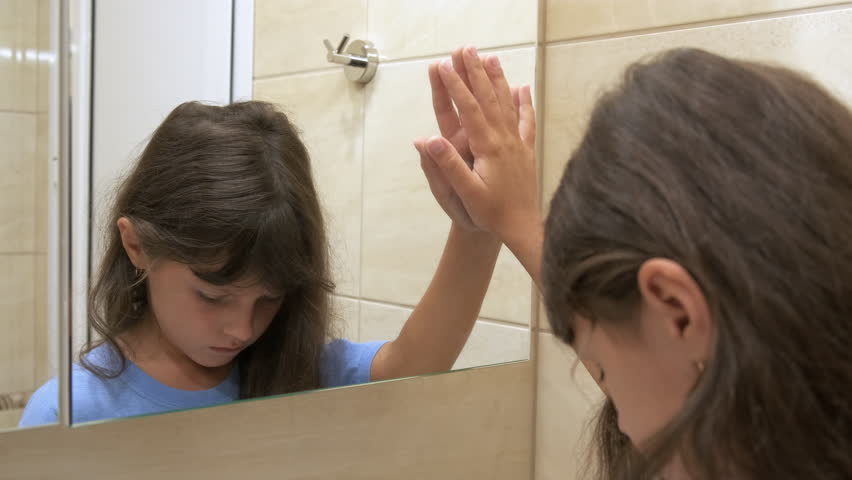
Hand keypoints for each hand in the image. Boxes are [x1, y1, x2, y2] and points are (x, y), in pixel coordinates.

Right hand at [423, 46, 537, 242]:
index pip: (468, 109)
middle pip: (488, 98)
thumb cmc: (492, 214)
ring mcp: (518, 143)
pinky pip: (525, 121)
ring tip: (490, 57)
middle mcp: (505, 140)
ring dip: (497, 79)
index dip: (455, 86)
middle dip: (475, 72)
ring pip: (507, 103)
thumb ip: (448, 166)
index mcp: (488, 148)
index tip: (443, 64)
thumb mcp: (466, 194)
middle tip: (465, 48)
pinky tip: (522, 87)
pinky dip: (523, 102)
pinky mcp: (526, 151)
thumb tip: (427, 140)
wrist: (524, 228)